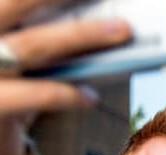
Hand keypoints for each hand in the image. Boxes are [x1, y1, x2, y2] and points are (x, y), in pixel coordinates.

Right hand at [0, 2, 129, 154]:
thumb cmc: (9, 103)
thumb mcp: (25, 67)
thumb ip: (49, 41)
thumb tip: (108, 18)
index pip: (13, 0)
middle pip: (10, 4)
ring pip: (30, 47)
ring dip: (81, 35)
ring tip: (124, 31)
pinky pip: (30, 96)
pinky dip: (63, 93)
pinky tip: (92, 95)